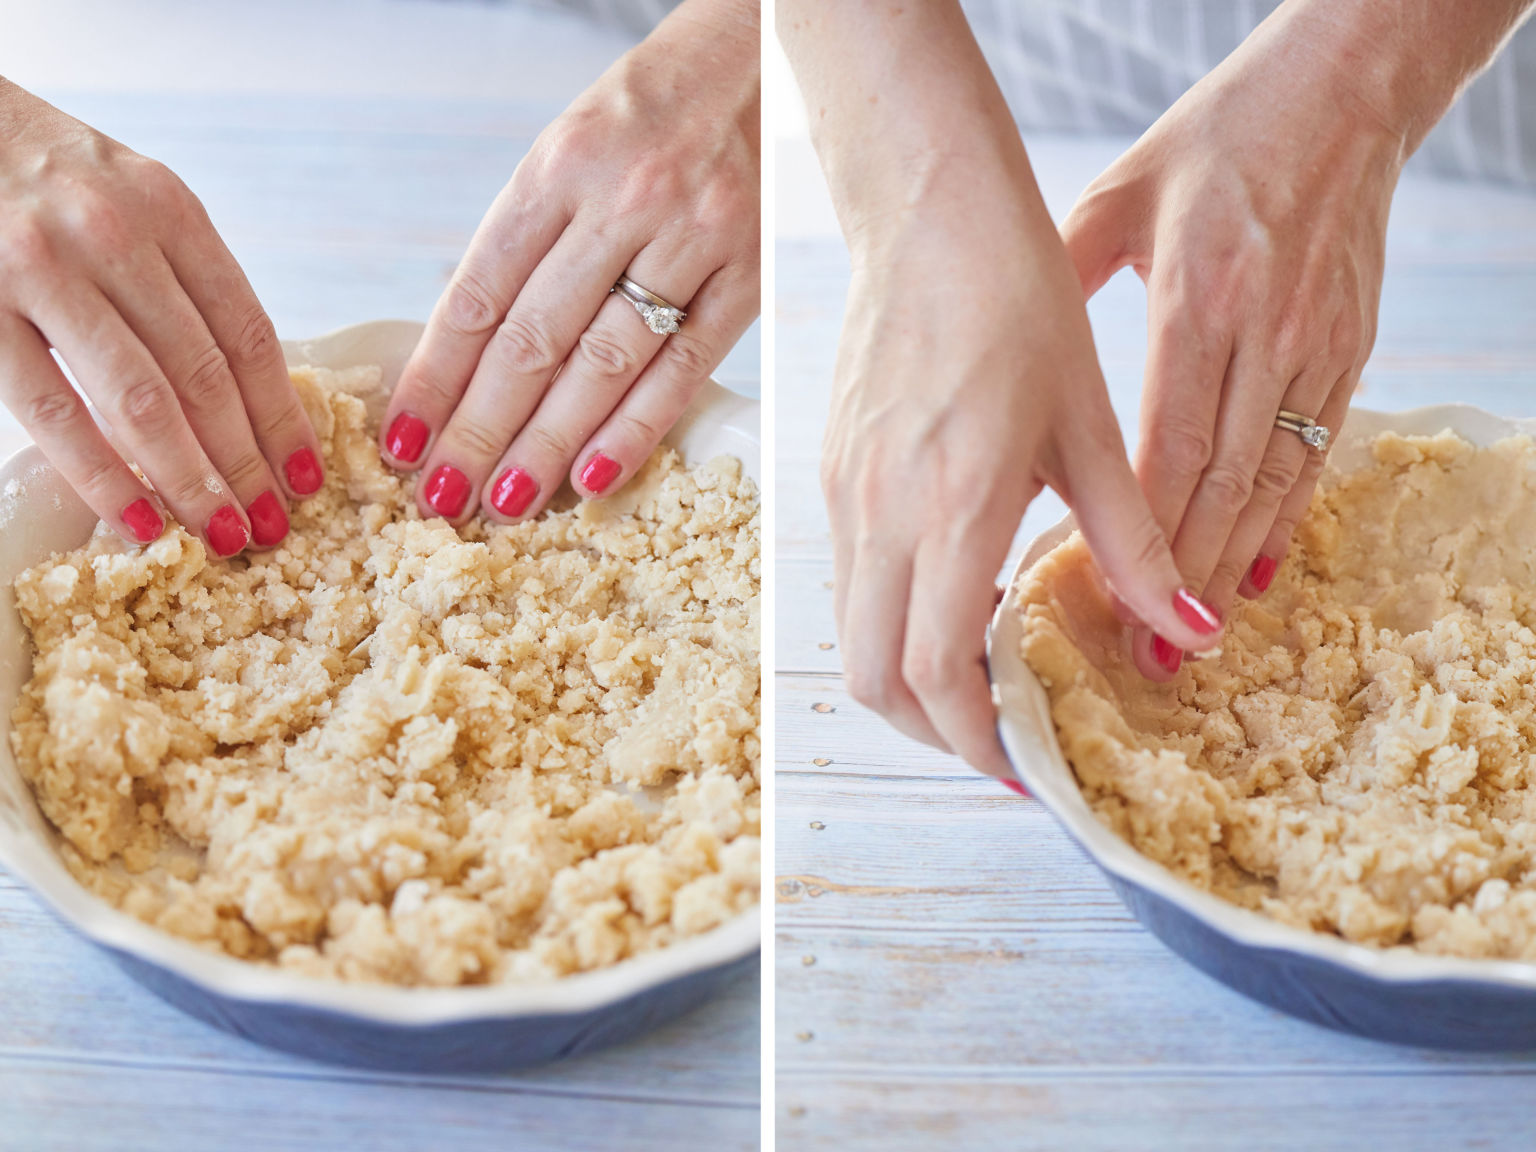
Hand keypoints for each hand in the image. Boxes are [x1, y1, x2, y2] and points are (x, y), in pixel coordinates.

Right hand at [0, 80, 321, 554]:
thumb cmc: (45, 178)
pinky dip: (101, 475)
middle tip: (272, 526)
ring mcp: (41, 268)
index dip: (283, 416)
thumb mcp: (131, 200)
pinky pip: (51, 409)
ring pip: (139, 399)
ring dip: (190, 479)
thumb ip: (183, 281)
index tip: (306, 477)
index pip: (247, 334)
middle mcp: (113, 234)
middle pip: (203, 374)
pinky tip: (139, 521)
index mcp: (169, 210)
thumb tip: (245, 401)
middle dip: (246, 463)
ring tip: (223, 535)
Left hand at [381, 0, 759, 522]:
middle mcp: (623, 199)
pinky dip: (636, 428)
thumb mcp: (572, 147)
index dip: (437, 374)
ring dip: (549, 444)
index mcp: (559, 165)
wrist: (765, 51)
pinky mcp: (748, 273)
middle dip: (480, 429)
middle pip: (534, 339)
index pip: (481, 291)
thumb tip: (472, 347)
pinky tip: (594, 475)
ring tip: (506, 501)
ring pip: (604, 364)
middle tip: (444, 495)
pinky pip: (683, 367)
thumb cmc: (653, 111)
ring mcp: (692, 237)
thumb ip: (530, 237)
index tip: (405, 438)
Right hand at [823, 165, 1221, 780]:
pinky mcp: (832, 474)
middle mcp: (877, 515)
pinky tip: (957, 591)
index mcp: (948, 506)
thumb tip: (1186, 631)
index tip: (1024, 760)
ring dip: (911, 680)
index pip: (934, 673)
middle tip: (1002, 732)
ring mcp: (843, 496)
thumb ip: (1132, 542)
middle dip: (934, 729)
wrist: (928, 217)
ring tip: (986, 670)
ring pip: (852, 639)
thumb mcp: (1090, 428)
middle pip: (873, 681)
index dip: (976, 739)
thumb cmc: (1016, 304)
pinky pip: (850, 583)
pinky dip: (896, 621)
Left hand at [1060, 0, 1529, 678]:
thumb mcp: (1120, 201)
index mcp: (1198, 298)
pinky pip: (1314, 454)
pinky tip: (1255, 576)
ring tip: (1193, 643)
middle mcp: (1263, 332)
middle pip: (1219, 486)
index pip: (1166, 448)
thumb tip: (1008, 361)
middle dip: (1178, 583)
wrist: (1339, 89)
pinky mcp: (1349, 347)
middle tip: (1144, 659)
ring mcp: (1315, 344)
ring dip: (1229, 570)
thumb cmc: (1216, 139)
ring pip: (1271, 482)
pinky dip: (1283, 522)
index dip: (1138, 537)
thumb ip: (1066, 282)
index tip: (1103, 600)